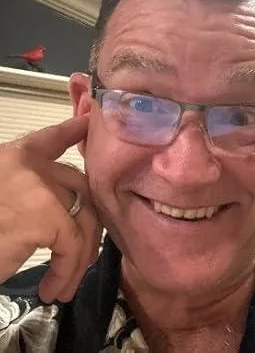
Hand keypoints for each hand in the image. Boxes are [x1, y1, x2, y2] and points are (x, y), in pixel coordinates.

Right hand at [0, 115, 101, 302]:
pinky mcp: (44, 216)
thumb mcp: (1, 200)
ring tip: (67, 284)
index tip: (87, 123)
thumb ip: (26, 192)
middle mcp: (28, 165)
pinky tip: (54, 289)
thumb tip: (63, 207)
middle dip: (88, 222)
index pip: (49, 138)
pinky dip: (67, 270)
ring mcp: (38, 187)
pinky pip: (72, 245)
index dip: (71, 130)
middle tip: (85, 255)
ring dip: (80, 255)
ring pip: (82, 217)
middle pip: (79, 185)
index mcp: (12, 158)